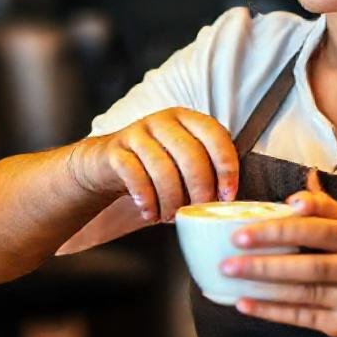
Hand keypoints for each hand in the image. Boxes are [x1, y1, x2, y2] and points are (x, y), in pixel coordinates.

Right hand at [67, 108, 237, 222]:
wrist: (107, 165)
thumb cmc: (155, 168)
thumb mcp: (182, 162)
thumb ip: (205, 171)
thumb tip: (230, 202)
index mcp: (187, 119)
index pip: (215, 135)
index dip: (226, 166)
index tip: (228, 195)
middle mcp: (163, 120)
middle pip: (190, 154)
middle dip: (199, 189)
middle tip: (198, 211)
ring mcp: (137, 133)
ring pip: (162, 168)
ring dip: (171, 200)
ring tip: (170, 217)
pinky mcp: (115, 150)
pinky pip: (135, 176)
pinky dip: (146, 200)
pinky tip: (150, 213)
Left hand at [220, 169, 336, 336]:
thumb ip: (326, 205)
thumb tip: (304, 180)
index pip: (319, 230)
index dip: (285, 228)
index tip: (250, 227)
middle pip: (309, 265)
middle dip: (265, 261)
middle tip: (230, 254)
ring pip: (303, 292)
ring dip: (262, 285)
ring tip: (230, 276)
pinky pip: (301, 317)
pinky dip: (270, 311)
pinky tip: (245, 303)